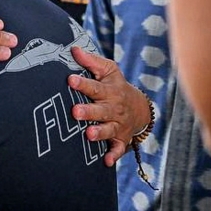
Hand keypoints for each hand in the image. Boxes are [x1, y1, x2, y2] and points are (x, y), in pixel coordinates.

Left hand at [68, 46, 152, 165]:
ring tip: (89, 134)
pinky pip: (118, 149)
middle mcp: (114, 108)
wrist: (140, 108)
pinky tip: (106, 161)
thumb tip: (73, 49)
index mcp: (109, 91)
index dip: (83, 83)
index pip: (95, 87)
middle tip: (75, 112)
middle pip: (100, 110)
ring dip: (100, 132)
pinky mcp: (121, 139)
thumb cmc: (116, 86)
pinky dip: (113, 155)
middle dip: (89, 111)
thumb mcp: (108, 71)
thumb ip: (91, 61)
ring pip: (109, 129)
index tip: (70, 79)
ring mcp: (118, 125)